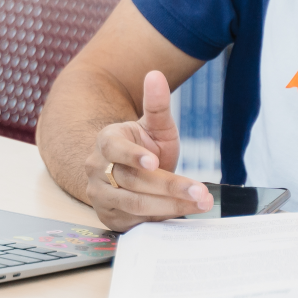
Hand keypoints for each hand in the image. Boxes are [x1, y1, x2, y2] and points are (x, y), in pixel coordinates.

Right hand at [85, 70, 212, 231]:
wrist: (127, 173)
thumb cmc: (144, 146)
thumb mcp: (155, 126)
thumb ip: (157, 104)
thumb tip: (156, 75)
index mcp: (106, 142)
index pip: (114, 148)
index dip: (133, 156)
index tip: (154, 162)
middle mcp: (96, 169)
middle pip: (134, 181)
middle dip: (171, 187)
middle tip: (201, 191)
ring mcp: (100, 196)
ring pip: (136, 205)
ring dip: (171, 205)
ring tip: (200, 202)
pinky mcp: (109, 217)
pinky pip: (136, 222)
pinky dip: (162, 219)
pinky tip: (184, 213)